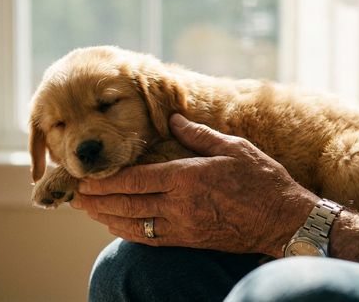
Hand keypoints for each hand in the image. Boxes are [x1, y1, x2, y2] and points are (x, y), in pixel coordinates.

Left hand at [73, 114, 318, 256]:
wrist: (283, 220)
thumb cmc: (262, 180)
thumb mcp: (233, 147)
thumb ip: (198, 134)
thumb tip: (172, 119)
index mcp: (187, 177)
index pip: (136, 179)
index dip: (107, 181)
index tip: (86, 178)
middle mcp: (179, 204)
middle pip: (128, 203)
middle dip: (98, 199)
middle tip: (75, 195)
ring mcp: (183, 226)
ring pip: (134, 224)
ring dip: (106, 217)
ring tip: (88, 210)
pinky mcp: (189, 240)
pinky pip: (151, 238)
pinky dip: (129, 232)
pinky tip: (116, 227)